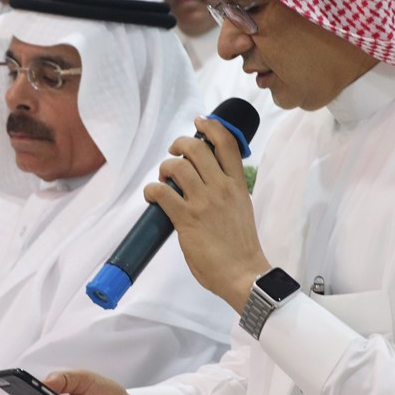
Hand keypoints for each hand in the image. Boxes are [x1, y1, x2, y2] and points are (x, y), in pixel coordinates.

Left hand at [146, 117, 270, 311]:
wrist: (243, 273)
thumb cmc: (241, 245)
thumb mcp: (242, 207)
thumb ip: (227, 190)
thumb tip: (205, 181)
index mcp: (237, 184)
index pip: (227, 143)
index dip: (212, 126)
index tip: (200, 121)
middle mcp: (221, 187)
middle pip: (197, 148)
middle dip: (179, 145)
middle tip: (173, 155)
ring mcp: (203, 202)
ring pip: (177, 166)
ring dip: (165, 168)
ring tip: (164, 180)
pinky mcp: (186, 218)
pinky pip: (161, 191)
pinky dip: (152, 189)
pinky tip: (153, 196)